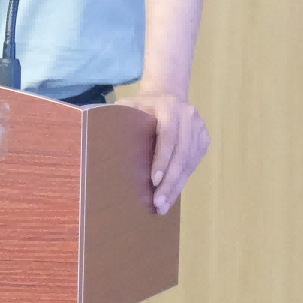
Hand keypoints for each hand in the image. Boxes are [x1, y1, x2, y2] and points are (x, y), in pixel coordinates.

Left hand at [116, 92, 208, 214]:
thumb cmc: (141, 106)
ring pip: (189, 162)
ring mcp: (199, 128)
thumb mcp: (128, 106)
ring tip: (163, 205)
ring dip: (176, 186)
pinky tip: (171, 194)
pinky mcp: (203, 139)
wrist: (167, 96)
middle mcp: (188, 116)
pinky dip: (182, 181)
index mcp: (169, 106)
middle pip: (182, 153)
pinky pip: (194, 164)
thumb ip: (117, 118)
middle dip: (170, 181)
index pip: (168, 135)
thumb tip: (98, 138)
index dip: (162, 159)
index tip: (153, 181)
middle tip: (158, 203)